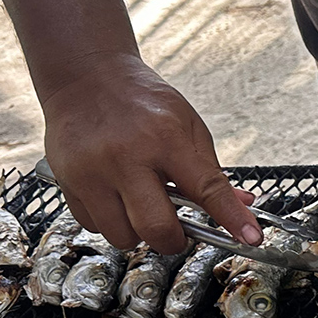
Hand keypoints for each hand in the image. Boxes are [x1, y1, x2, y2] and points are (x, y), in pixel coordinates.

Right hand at [41, 53, 260, 253]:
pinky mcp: (67, 182)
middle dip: (173, 239)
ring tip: (141, 205)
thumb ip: (211, 171)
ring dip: (138, 232)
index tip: (251, 239)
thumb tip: (242, 207)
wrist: (84, 78)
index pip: (207, 189)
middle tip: (177, 229)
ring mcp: (91, 171)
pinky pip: (93, 226)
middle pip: (156, 228)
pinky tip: (115, 197)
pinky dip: (110, 222)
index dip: (232, 219)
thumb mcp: (186, 125)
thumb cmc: (141, 102)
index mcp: (165, 138)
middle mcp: (125, 157)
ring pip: (122, 236)